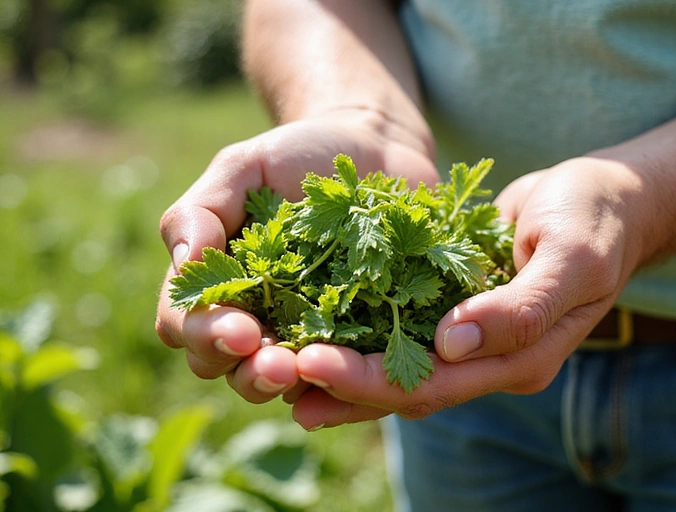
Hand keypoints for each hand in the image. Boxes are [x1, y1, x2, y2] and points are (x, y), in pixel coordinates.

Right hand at [155, 108, 437, 403]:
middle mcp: (257, 318)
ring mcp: (308, 332)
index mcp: (218, 284)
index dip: (207, 335)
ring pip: (286, 382)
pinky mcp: (360, 337)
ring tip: (310, 371)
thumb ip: (200, 212)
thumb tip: (184, 264)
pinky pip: (349, 372)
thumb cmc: (296, 156)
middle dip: (249, 373)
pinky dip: (351, 378)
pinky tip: (364, 370)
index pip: (188, 325)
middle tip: (277, 365)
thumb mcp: (242, 169)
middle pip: (232, 368)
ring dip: (294, 384)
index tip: (240, 330)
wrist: (373, 147)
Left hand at [289, 156, 649, 428]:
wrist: (606, 200)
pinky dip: (363, 336)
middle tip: (279, 373)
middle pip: (408, 387)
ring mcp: (474, 340)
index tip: (313, 363)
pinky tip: (321, 330)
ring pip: (400, 368)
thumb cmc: (594, 220)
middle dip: (344, 383)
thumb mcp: (571, 257)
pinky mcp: (457, 311)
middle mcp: (492, 362)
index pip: (436, 384)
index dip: (372, 380)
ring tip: (283, 373)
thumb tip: (454, 344)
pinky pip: (404, 332)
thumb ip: (521, 307)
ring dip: (345, 374)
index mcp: (522, 359)